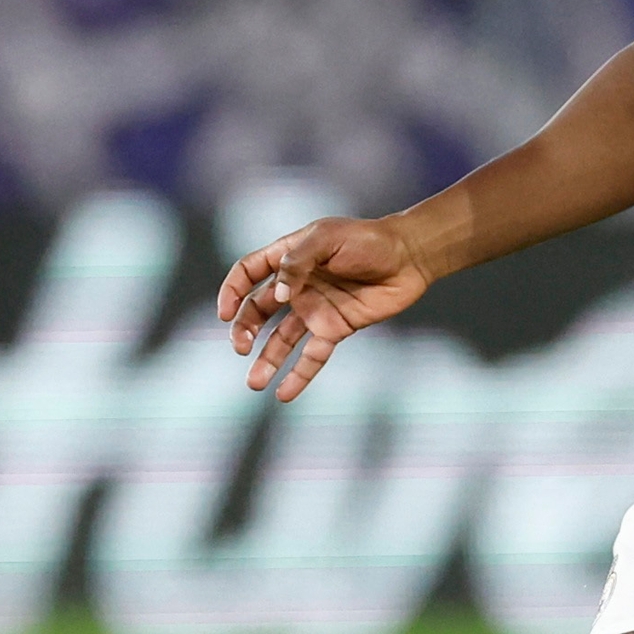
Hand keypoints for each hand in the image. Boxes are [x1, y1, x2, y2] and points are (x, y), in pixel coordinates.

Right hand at [217, 217, 434, 401]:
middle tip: (240, 346)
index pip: (248, 273)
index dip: (232, 291)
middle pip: (258, 310)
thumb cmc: (368, 239)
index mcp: (288, 256)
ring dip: (266, 360)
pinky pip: (312, 355)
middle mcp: (297, 286)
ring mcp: (315, 309)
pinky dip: (298, 375)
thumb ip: (298, 262)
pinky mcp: (335, 329)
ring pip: (281, 339)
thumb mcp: (327, 239)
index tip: (224, 313)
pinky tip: (283, 394)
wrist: (409, 257)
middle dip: (244, 329)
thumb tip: (277, 294)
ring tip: (255, 383)